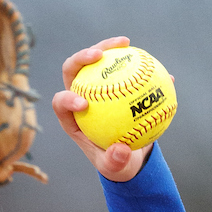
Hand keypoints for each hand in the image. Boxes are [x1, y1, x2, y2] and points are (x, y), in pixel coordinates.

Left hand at [52, 37, 154, 182]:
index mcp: (72, 118)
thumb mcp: (116, 168)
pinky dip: (135, 61)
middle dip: (81, 58)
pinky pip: (121, 66)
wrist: (130, 153)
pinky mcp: (112, 81)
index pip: (61, 103)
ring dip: (108, 47)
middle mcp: (79, 97)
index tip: (85, 103)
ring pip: (97, 61)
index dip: (67, 99)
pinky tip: (150, 59)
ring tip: (126, 43)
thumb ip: (115, 162)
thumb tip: (120, 151)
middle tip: (99, 56)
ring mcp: (95, 86)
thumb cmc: (116, 162)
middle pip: (73, 71)